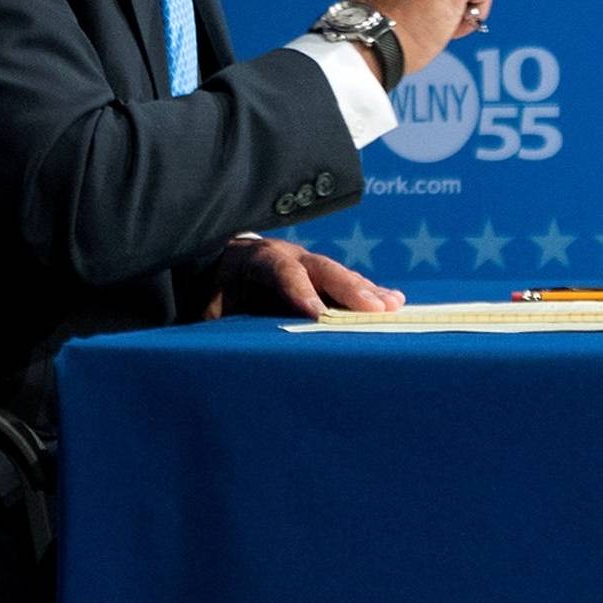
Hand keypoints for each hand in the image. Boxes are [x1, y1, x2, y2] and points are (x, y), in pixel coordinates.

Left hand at [203, 237, 406, 319]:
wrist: (219, 267)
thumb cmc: (215, 293)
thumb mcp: (209, 308)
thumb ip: (220, 320)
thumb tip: (226, 346)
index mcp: (256, 260)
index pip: (281, 271)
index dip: (300, 291)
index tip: (318, 313)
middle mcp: (288, 256)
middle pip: (322, 269)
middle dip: (349, 289)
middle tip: (373, 308)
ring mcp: (308, 263)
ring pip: (340, 275)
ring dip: (367, 292)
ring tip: (392, 305)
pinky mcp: (320, 276)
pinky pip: (347, 284)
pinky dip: (369, 294)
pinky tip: (393, 303)